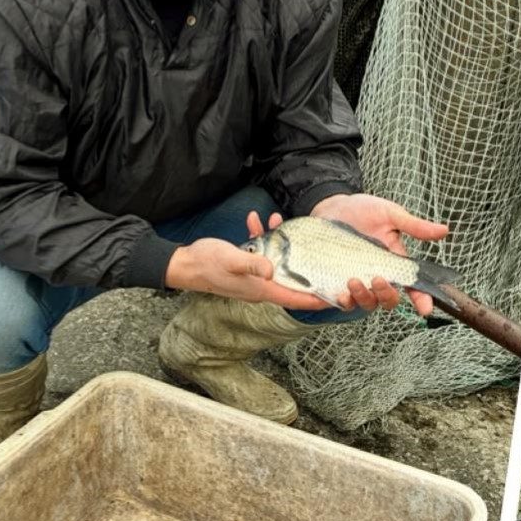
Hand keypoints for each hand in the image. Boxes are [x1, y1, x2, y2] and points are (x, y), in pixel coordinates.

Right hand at [164, 221, 331, 310]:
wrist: (184, 264)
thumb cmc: (206, 264)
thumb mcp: (231, 260)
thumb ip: (251, 264)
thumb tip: (270, 270)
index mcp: (261, 290)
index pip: (296, 299)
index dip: (316, 299)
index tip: (336, 297)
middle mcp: (261, 286)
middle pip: (293, 281)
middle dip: (307, 266)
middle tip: (323, 254)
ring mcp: (254, 277)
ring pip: (278, 262)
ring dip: (281, 243)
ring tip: (276, 221)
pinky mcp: (246, 266)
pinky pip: (262, 253)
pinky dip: (262, 237)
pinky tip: (256, 221)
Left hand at [309, 193, 448, 314]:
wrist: (332, 206)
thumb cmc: (362, 210)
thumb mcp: (391, 214)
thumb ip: (415, 226)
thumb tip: (444, 230)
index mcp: (394, 262)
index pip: (412, 285)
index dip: (421, 299)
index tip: (425, 308)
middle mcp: (378, 276)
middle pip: (389, 299)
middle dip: (386, 295)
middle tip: (377, 279)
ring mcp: (358, 281)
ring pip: (367, 303)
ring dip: (363, 297)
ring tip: (353, 280)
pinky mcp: (336, 282)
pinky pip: (343, 301)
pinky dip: (343, 301)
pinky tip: (339, 292)